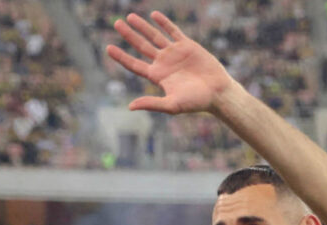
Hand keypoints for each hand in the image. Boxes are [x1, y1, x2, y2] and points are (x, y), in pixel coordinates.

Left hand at [107, 11, 234, 114]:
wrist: (218, 92)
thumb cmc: (196, 102)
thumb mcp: (172, 105)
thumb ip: (151, 103)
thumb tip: (130, 106)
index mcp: (157, 76)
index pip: (134, 64)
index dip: (121, 56)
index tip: (109, 47)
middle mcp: (163, 63)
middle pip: (141, 46)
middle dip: (129, 35)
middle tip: (116, 23)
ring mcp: (175, 53)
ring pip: (155, 36)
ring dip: (142, 26)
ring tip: (130, 16)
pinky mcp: (187, 46)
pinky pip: (173, 31)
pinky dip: (164, 23)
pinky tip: (154, 15)